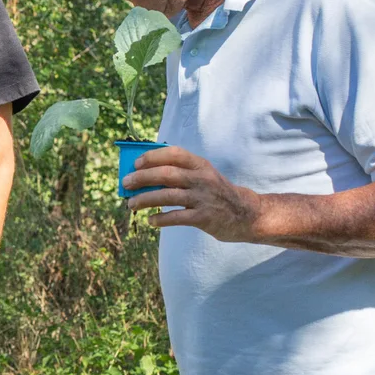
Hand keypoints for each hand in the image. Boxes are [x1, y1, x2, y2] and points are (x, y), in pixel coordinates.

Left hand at [124, 146, 261, 240]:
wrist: (247, 214)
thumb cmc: (217, 193)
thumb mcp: (205, 176)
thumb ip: (182, 173)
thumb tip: (146, 175)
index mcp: (201, 165)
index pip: (174, 154)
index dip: (152, 157)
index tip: (136, 163)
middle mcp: (202, 179)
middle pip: (166, 174)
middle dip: (142, 178)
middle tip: (126, 183)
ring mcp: (203, 198)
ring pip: (167, 196)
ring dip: (145, 199)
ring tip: (131, 204)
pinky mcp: (204, 217)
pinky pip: (176, 217)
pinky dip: (160, 218)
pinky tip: (151, 220)